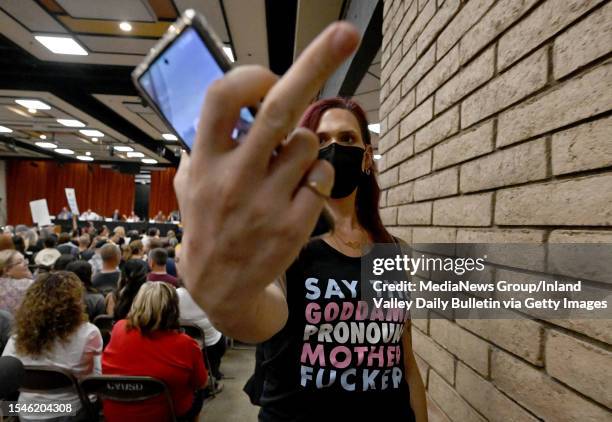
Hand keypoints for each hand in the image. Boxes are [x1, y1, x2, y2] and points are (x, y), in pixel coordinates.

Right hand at [175, 22, 359, 321]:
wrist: (220, 287)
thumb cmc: (208, 224)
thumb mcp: (190, 182)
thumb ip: (206, 144)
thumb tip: (237, 105)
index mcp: (206, 160)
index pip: (222, 97)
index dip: (251, 76)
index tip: (270, 74)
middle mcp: (235, 177)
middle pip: (280, 107)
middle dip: (316, 62)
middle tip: (344, 33)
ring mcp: (267, 202)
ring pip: (310, 144)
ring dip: (305, 147)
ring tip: (286, 170)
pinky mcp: (294, 224)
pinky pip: (322, 178)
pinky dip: (317, 176)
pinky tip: (298, 193)